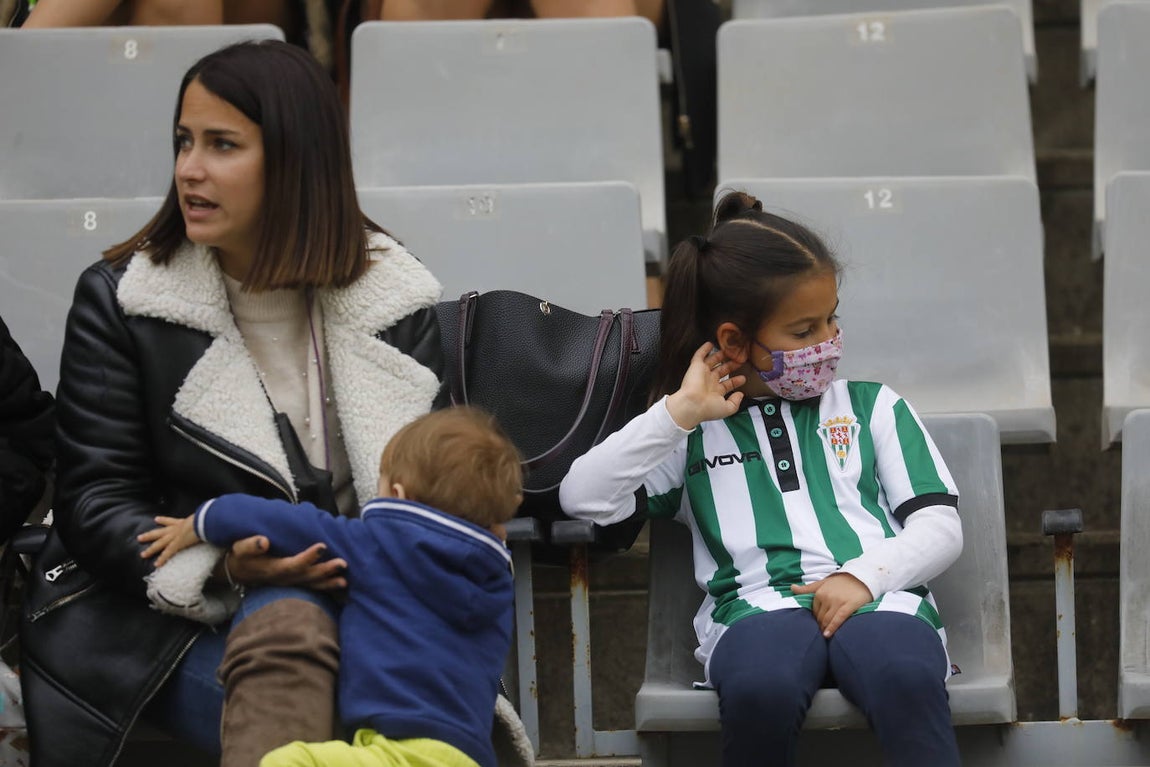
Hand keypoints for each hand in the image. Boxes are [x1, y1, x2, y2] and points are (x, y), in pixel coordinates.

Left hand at [137, 516, 200, 566]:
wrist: (203, 520)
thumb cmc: (205, 518)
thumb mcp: (202, 517)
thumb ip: (203, 519)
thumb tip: (210, 519)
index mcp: (182, 522)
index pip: (170, 521)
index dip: (163, 520)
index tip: (156, 519)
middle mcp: (176, 529)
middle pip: (159, 532)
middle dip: (149, 535)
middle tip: (140, 537)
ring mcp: (174, 536)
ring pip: (159, 543)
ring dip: (150, 549)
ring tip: (142, 554)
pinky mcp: (177, 544)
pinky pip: (168, 553)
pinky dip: (162, 559)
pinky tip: (156, 564)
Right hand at [225, 535, 347, 590]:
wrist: (238, 571)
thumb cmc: (242, 556)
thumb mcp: (240, 548)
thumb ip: (251, 545)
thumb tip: (263, 541)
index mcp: (273, 568)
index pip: (293, 564)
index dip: (308, 557)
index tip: (322, 546)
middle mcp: (284, 578)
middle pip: (307, 576)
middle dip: (325, 570)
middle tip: (343, 563)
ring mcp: (290, 583)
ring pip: (312, 584)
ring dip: (329, 582)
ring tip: (345, 581)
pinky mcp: (294, 583)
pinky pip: (312, 587)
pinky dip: (326, 587)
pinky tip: (342, 584)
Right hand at [665, 343, 745, 429]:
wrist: (693, 404)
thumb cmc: (708, 408)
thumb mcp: (727, 409)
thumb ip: (735, 402)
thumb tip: (740, 394)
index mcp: (716, 392)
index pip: (727, 384)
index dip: (736, 381)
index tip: (743, 378)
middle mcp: (709, 382)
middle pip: (722, 371)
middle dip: (731, 365)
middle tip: (739, 359)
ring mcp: (702, 373)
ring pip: (713, 362)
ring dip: (720, 356)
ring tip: (729, 349)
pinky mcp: (695, 367)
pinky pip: (699, 355)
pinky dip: (704, 349)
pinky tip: (710, 343)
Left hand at [791, 573, 872, 637]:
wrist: (861, 577)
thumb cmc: (841, 581)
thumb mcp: (822, 583)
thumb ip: (807, 588)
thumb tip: (791, 588)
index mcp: (819, 592)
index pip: (814, 611)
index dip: (815, 619)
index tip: (817, 625)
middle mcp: (827, 597)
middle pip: (820, 617)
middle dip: (819, 625)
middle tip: (820, 633)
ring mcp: (837, 601)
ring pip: (827, 619)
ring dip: (824, 629)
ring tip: (824, 636)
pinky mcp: (848, 605)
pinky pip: (838, 619)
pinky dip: (832, 628)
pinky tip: (828, 635)